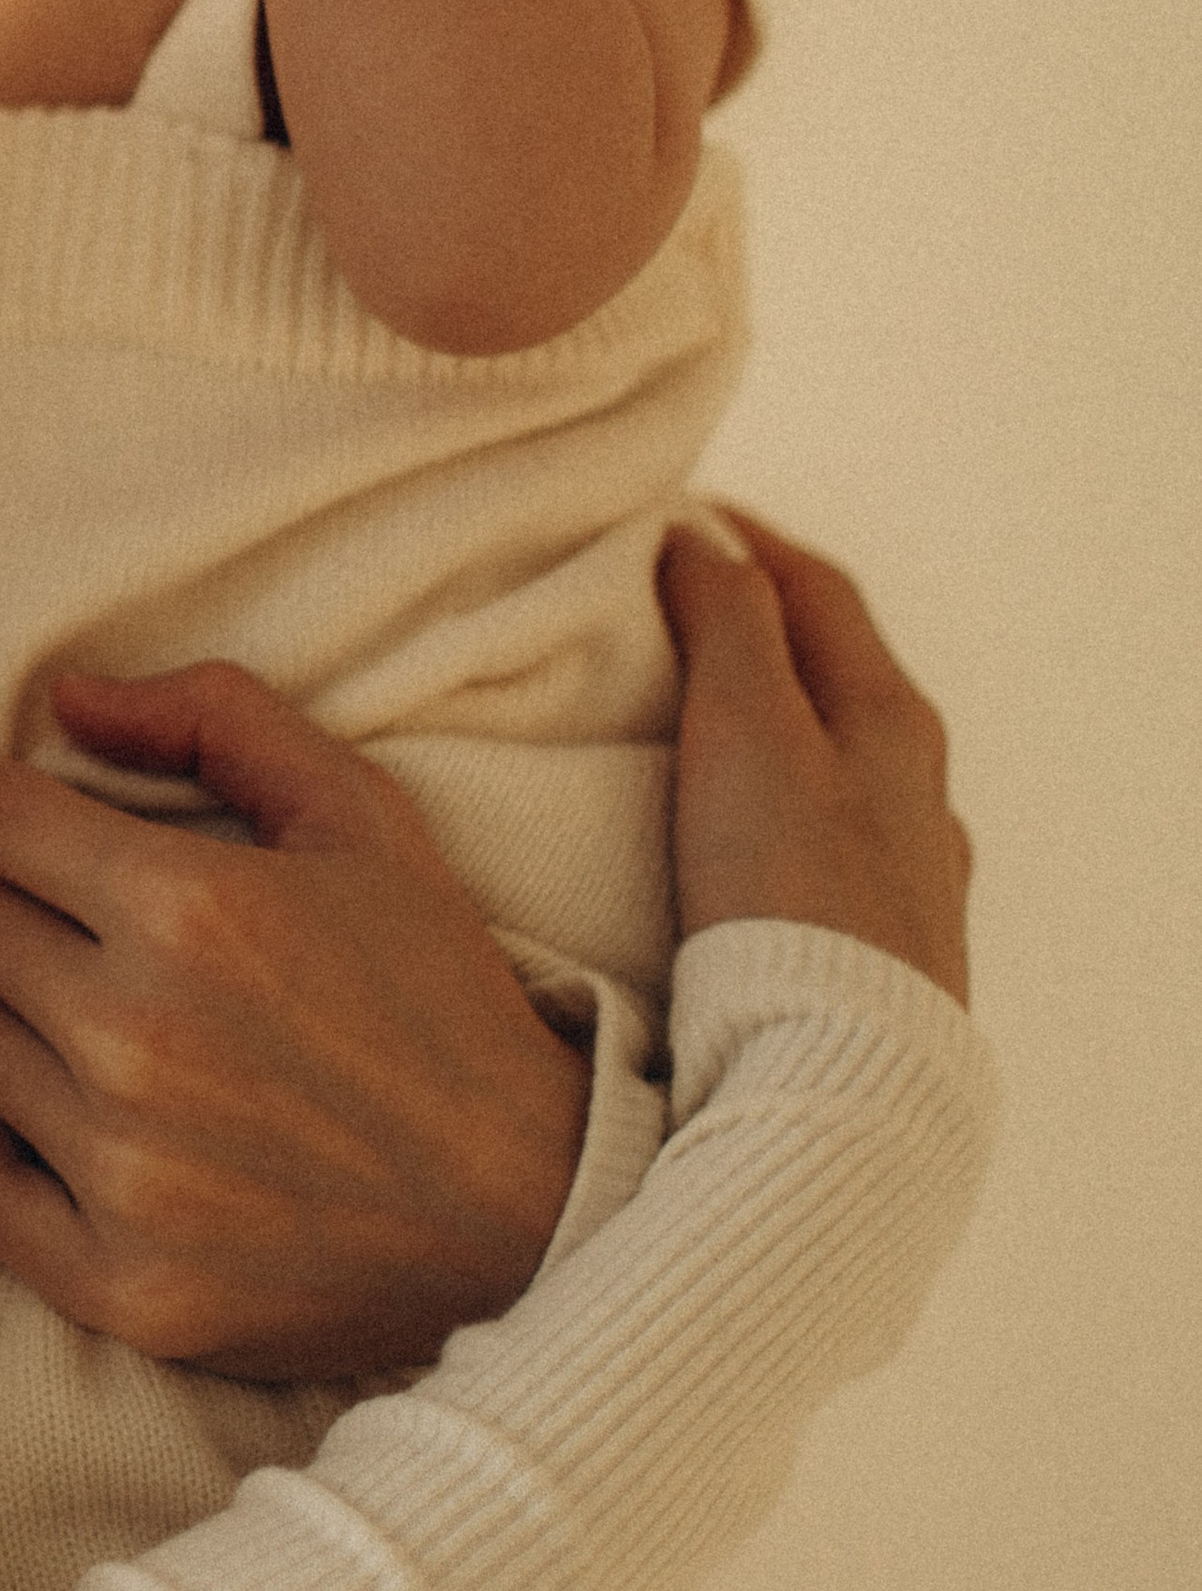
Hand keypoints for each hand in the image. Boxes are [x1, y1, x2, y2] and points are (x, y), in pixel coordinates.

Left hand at [0, 666, 592, 1382]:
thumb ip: (214, 721)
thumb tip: (67, 698)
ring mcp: (121, 1174)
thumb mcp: (359, 813)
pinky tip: (22, 1090)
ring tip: (32, 971)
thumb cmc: (436, 991)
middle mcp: (136, 1040)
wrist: (526, 1210)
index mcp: (191, 910)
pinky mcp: (121, 1286)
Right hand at [662, 515, 971, 1003]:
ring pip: (835, 761)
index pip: (818, 590)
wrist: (836, 1074)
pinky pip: (826, 840)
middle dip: (759, 623)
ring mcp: (905, 872)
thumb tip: (702, 541)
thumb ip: (728, 625)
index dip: (744, 543)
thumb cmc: (788, 893)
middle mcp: (917, 789)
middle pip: (836, 672)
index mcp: (892, 720)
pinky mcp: (877, 945)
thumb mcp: (747, 731)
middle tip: (674, 597)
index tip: (675, 515)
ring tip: (692, 709)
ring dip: (772, 716)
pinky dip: (777, 802)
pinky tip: (740, 834)